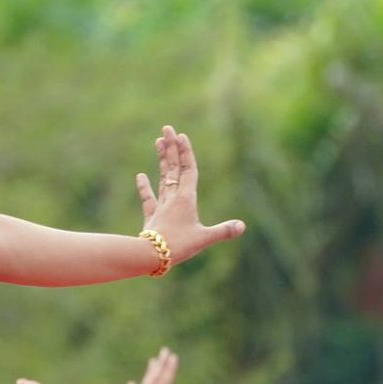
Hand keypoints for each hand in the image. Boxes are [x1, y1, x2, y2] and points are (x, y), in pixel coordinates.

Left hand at [134, 128, 243, 263]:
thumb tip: (242, 226)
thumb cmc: (178, 246)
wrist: (150, 255)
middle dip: (171, 148)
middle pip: (173, 168)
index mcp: (186, 199)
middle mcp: (173, 198)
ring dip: (162, 160)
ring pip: (162, 178)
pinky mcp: (152, 217)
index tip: (181, 135)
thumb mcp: (203, 238)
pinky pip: (148, 199)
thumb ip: (223, 231)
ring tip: (158, 141)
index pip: (188, 171)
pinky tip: (140, 175)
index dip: (186, 152)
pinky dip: (144, 187)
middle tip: (167, 128)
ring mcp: (161, 206)